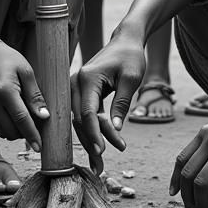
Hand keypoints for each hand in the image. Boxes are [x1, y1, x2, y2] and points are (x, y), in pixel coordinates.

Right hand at [0, 40, 48, 151]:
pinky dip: (8, 128)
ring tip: (26, 118)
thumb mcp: (27, 72)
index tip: (40, 147)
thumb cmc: (9, 60)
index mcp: (4, 91)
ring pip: (4, 133)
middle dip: (26, 133)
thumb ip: (35, 96)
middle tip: (37, 125)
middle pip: (12, 130)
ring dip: (17, 132)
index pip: (21, 119)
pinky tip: (15, 117)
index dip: (32, 134)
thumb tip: (44, 117)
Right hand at [69, 28, 146, 174]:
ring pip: (77, 120)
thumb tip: (116, 129)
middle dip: (90, 143)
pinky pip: (82, 115)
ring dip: (88, 141)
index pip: (87, 112)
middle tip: (101, 166)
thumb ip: (121, 103)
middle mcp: (76, 82)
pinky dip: (89, 131)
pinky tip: (96, 149)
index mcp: (88, 78)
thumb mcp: (131, 79)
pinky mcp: (80, 92)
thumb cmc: (130, 57)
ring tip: (99, 164)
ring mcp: (75, 87)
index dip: (94, 133)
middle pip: (79, 119)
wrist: (125, 41)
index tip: (102, 151)